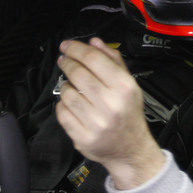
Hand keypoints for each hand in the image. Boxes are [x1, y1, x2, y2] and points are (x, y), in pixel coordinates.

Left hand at [54, 38, 164, 188]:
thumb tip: (94, 42)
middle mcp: (111, 105)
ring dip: (65, 86)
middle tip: (64, 61)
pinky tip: (71, 104)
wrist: (131, 150)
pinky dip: (63, 105)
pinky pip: (62, 112)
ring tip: (72, 86)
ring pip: (67, 93)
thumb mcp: (128, 84)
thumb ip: (112, 60)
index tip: (66, 46)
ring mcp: (95, 123)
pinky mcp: (82, 138)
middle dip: (67, 63)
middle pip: (78, 74)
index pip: (93, 59)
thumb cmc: (128, 113)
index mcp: (124, 88)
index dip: (76, 49)